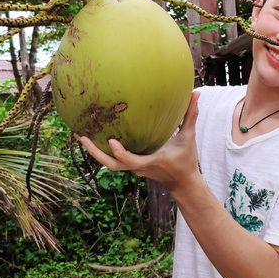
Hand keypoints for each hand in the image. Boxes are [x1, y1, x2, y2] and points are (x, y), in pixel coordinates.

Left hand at [77, 90, 200, 190]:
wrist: (183, 184)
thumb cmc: (186, 160)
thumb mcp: (189, 137)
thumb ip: (191, 115)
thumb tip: (196, 94)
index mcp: (150, 161)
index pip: (131, 161)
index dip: (121, 153)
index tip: (111, 141)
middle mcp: (138, 167)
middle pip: (111, 164)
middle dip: (95, 152)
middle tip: (82, 137)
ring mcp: (133, 169)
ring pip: (110, 163)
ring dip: (95, 151)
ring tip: (82, 136)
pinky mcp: (132, 167)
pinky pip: (115, 160)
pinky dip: (104, 151)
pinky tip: (97, 137)